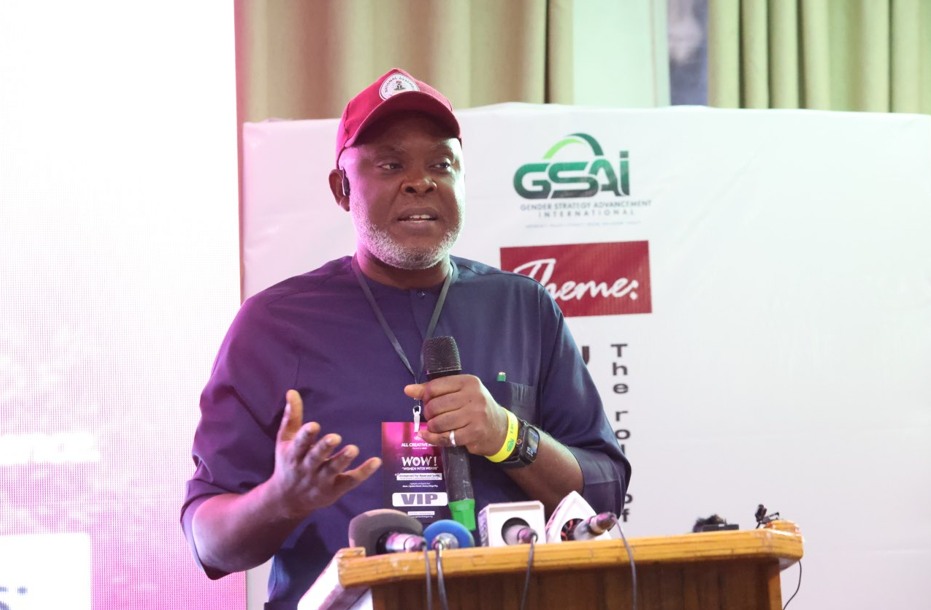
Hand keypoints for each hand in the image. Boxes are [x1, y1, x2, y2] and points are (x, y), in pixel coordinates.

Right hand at [269, 389, 380, 518]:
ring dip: (343, 459)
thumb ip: (292, 417)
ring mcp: (321, 480)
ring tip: (353, 449)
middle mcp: (307, 468)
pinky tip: (376, 461)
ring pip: (333, 470)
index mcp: (294, 454)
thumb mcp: (286, 440)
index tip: (314, 426)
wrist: (288, 500)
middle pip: (316, 457)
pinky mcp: (335, 489)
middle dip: (324, 448)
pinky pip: (350, 481)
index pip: (300, 444)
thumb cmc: (288, 463)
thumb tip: (292, 391)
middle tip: (335, 437)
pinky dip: (363, 472)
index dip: (306, 436)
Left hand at [404, 375, 507, 455]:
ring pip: (439, 422)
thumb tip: (408, 390)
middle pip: (435, 406)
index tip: (427, 402)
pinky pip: (445, 437)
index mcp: (468, 382)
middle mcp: (473, 396)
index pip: (435, 387)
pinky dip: (433, 438)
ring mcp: (475, 415)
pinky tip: (430, 436)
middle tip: (432, 416)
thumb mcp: (459, 393)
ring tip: (435, 426)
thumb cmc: (475, 408)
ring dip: (431, 427)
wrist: (499, 428)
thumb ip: (434, 390)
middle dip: (428, 413)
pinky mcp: (473, 433)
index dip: (425, 396)